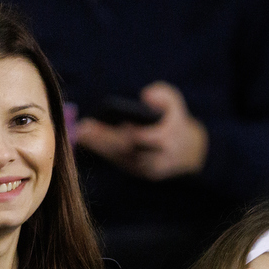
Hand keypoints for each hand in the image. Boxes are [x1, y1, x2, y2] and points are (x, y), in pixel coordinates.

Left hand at [74, 81, 208, 180]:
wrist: (187, 151)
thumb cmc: (174, 121)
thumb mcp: (175, 103)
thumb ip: (164, 95)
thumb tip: (146, 96)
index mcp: (167, 142)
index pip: (145, 140)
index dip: (131, 133)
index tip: (116, 123)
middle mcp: (155, 159)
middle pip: (127, 150)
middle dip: (105, 139)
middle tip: (84, 128)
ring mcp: (145, 168)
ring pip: (119, 157)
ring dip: (99, 145)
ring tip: (81, 131)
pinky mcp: (136, 172)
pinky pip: (117, 161)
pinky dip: (101, 150)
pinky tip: (86, 138)